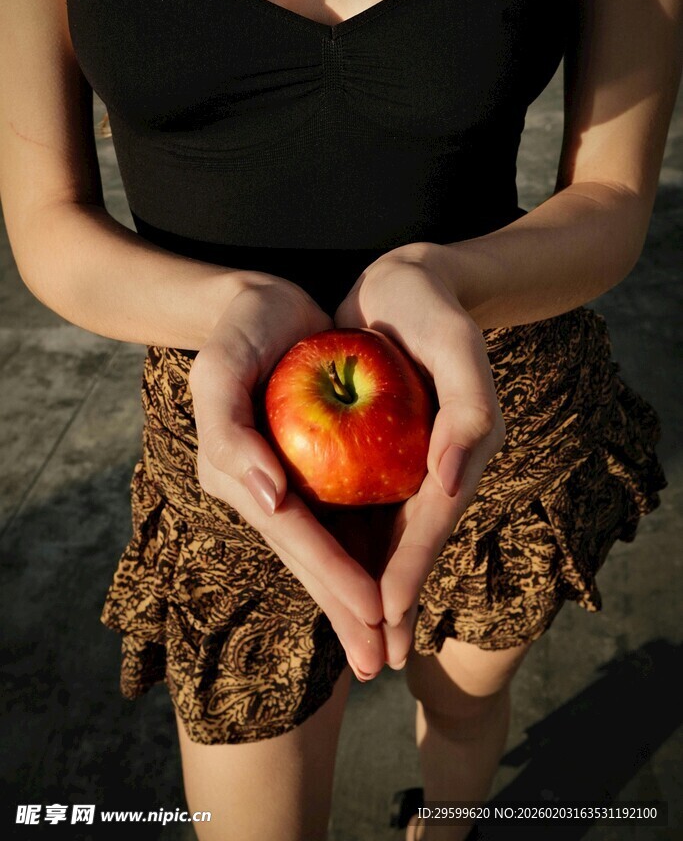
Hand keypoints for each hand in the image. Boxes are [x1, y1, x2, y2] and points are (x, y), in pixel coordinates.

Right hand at [189, 272, 385, 680]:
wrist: (262, 305)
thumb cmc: (242, 330)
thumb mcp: (222, 367)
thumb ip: (228, 431)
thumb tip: (266, 499)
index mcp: (240, 474)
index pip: (295, 534)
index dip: (332, 576)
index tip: (372, 614)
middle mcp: (262, 490)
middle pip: (310, 558)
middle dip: (344, 611)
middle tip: (377, 663)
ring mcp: (285, 484)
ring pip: (325, 550)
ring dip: (352, 601)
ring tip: (380, 648)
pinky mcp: (308, 471)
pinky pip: (336, 522)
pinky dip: (359, 558)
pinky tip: (382, 589)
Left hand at [334, 243, 505, 672]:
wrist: (404, 283)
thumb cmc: (431, 309)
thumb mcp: (456, 345)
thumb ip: (468, 410)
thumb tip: (451, 484)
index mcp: (456, 454)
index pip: (429, 524)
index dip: (409, 572)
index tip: (385, 617)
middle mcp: (430, 469)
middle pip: (407, 545)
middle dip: (390, 602)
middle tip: (373, 659)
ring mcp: (402, 464)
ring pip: (384, 536)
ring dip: (369, 588)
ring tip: (356, 639)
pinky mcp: (376, 453)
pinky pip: (361, 506)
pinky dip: (348, 544)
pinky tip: (328, 574)